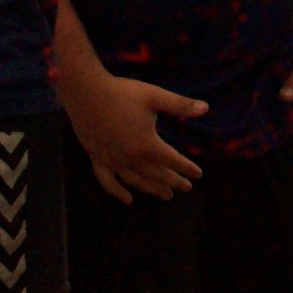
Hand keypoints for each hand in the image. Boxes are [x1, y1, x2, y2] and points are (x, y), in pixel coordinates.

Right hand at [61, 69, 206, 203]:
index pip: (173, 160)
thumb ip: (180, 105)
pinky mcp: (98, 158)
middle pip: (157, 174)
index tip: (198, 174)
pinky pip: (108, 182)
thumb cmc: (122, 93)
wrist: (86, 92)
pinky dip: (118, 193)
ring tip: (166, 196)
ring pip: (137, 181)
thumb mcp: (155, 96)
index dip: (187, 168)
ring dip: (153, 189)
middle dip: (174, 181)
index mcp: (147, 144)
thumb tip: (206, 108)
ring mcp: (113, 161)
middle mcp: (131, 158)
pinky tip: (128, 200)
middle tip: (186, 188)